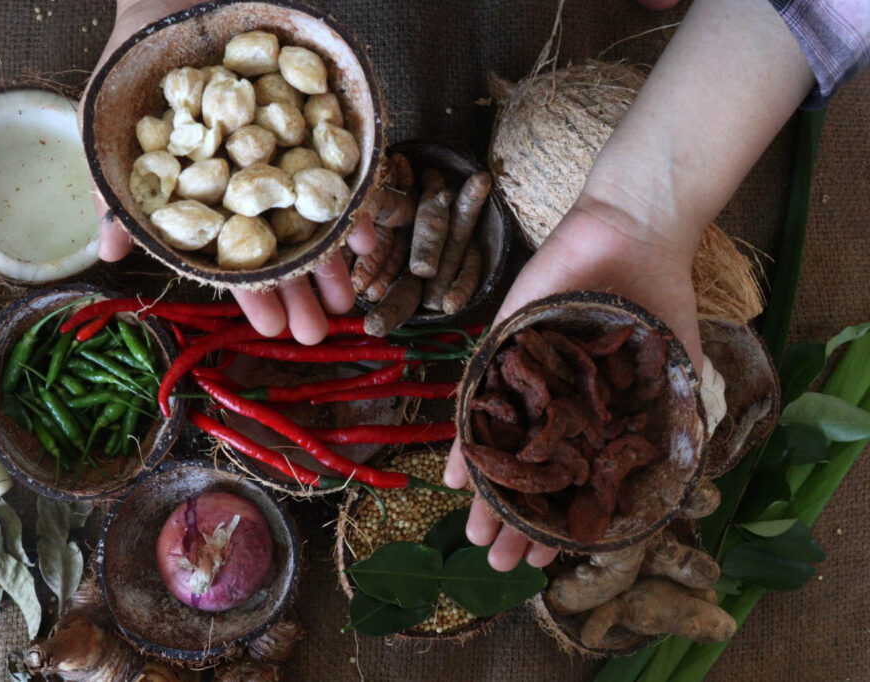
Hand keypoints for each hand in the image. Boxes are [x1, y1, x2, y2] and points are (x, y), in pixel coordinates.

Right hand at [81, 0, 375, 344]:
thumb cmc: (135, 69)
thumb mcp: (109, 129)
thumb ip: (120, 195)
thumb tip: (110, 257)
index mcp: (212, 198)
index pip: (235, 256)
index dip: (253, 294)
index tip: (270, 330)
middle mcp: (253, 181)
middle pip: (284, 245)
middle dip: (301, 291)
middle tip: (319, 333)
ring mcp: (287, 152)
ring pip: (317, 214)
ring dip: (336, 258)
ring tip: (351, 299)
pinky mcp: (314, 117)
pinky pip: (341, 163)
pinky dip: (356, 197)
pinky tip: (370, 233)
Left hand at [443, 198, 701, 571]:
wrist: (632, 235)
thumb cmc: (659, 301)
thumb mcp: (674, 375)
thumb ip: (670, 427)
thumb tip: (675, 487)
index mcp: (593, 419)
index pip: (569, 484)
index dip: (557, 523)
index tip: (545, 563)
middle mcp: (555, 406)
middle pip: (529, 475)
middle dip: (514, 519)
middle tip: (498, 563)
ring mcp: (525, 381)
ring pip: (499, 448)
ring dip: (486, 492)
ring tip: (475, 536)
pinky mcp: (500, 352)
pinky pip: (477, 401)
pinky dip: (466, 437)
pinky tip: (453, 476)